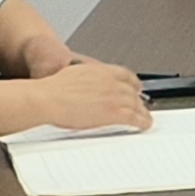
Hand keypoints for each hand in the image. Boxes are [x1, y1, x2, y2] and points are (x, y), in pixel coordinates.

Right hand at [25, 60, 150, 133]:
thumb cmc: (53, 90)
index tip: (136, 87)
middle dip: (138, 99)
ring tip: (145, 118)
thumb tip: (85, 84)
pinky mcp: (115, 113)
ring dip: (142, 112)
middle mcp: (111, 82)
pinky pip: (134, 118)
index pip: (125, 75)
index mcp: (101, 71)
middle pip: (132, 91)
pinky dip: (142, 121)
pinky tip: (145, 125)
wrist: (48, 99)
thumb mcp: (73, 74)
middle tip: (141, 106)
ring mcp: (114, 97)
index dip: (133, 82)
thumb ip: (86, 78)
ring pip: (136, 105)